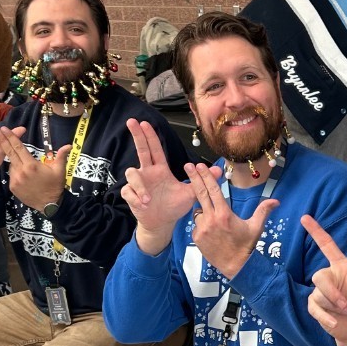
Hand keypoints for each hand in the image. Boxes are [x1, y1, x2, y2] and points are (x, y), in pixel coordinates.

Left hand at [0, 125, 65, 210]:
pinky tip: (24, 175)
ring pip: (11, 165)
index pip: (18, 147)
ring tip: (24, 165)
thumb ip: (61, 156)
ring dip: (15, 161)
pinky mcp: (13, 187)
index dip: (11, 137)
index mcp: (31, 165)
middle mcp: (21, 171)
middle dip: (2, 140)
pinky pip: (12, 175)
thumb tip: (69, 145)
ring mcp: (15, 180)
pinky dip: (16, 172)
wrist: (49, 205)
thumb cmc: (55, 186)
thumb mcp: (59, 170)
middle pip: (9, 152)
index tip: (4, 129)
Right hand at [122, 119, 219, 253]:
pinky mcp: (131, 196)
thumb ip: (201, 181)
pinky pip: (128, 191)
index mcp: (160, 170)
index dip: (150, 136)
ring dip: (139, 185)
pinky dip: (135, 198)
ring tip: (148, 200)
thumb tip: (218, 170)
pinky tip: (143, 204)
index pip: (155, 149)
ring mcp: (139, 184)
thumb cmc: (174, 206)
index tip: (145, 123)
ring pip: (132, 173)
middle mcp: (148, 173)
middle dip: (136, 136)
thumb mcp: (190, 193)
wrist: (162, 223)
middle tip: (132, 122)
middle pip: (141, 150)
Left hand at [189, 162, 277, 277]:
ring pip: (197, 211)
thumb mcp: (256, 227)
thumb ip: (263, 211)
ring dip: (202, 209)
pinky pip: (196, 225)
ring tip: (211, 217)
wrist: (236, 266)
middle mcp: (211, 219)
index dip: (206, 176)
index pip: (213, 190)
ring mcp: (202, 229)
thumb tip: (276, 201)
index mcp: (224, 214)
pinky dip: (201, 223)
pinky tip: (209, 229)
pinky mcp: (197, 238)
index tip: (199, 165)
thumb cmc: (246, 245)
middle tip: (188, 166)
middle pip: (200, 194)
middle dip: (193, 178)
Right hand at [303, 215, 346, 345]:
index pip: (327, 246)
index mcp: (342, 267)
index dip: (316, 231)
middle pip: (319, 276)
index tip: (305, 217)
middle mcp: (330, 277)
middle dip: (332, 292)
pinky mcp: (315, 307)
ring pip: (318, 293)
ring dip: (334, 304)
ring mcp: (320, 292)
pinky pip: (315, 308)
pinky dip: (326, 316)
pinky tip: (335, 322)